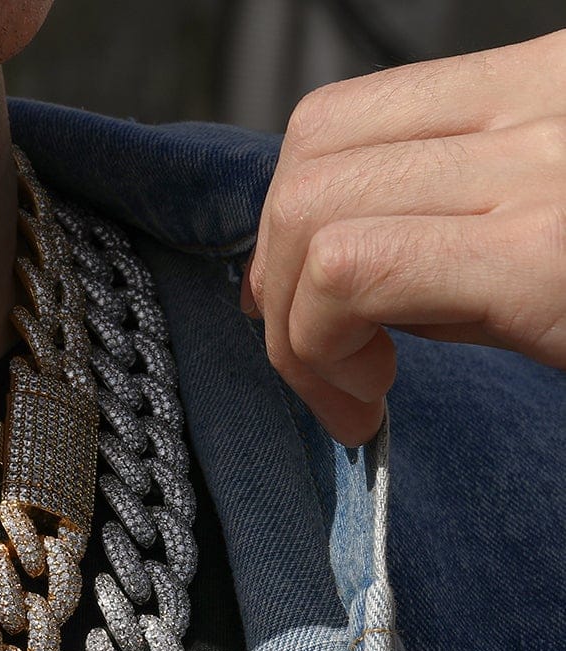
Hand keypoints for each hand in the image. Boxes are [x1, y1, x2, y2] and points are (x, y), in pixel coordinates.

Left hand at [241, 27, 565, 445]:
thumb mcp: (558, 233)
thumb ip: (467, 236)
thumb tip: (350, 284)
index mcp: (547, 87)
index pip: (352, 117)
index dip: (291, 217)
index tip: (299, 307)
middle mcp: (544, 104)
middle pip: (312, 151)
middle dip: (273, 273)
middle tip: (316, 360)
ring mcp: (543, 170)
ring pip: (313, 207)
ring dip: (293, 326)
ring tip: (351, 392)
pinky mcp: (541, 255)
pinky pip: (351, 271)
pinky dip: (317, 350)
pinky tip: (371, 403)